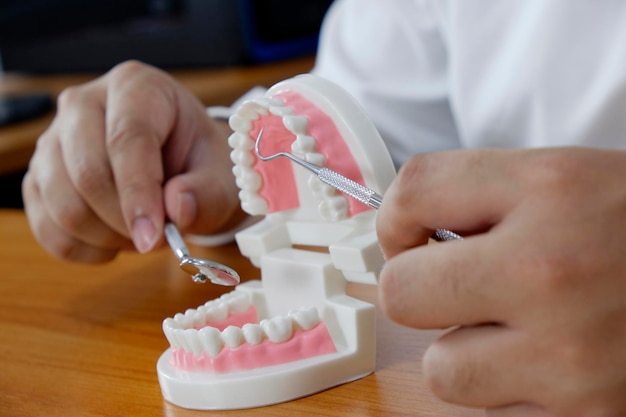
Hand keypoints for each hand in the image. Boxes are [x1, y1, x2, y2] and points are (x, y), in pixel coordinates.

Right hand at [23, 61, 244, 262]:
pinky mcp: (37, 177)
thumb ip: (207, 192)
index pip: (127, 138)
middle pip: (87, 174)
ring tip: (143, 233)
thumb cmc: (200, 163)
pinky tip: (116, 241)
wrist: (178, 164)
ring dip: (108, 237)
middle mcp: (83, 103)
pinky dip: (85, 249)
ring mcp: (52, 140)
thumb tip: (177, 208)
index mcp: (136, 87)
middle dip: (126, 221)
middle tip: (160, 236)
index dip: (139, 193)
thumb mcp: (221, 175)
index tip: (153, 237)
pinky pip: (48, 228)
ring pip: (63, 206)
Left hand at [376, 147, 625, 416]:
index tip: (416, 235)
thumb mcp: (567, 180)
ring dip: (470, 353)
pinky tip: (558, 364)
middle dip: (419, 291)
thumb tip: (403, 235)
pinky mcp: (591, 416)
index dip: (398, 219)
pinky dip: (515, 392)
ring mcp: (573, 355)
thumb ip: (479, 197)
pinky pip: (498, 414)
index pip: (411, 192)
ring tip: (524, 331)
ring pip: (444, 371)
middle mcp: (553, 268)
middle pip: (400, 292)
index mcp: (549, 188)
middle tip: (460, 287)